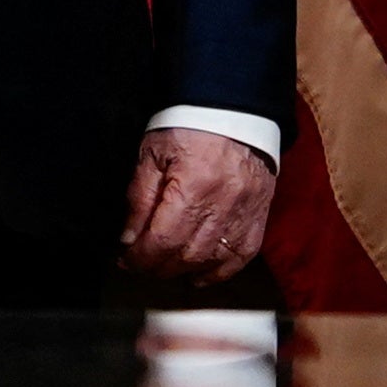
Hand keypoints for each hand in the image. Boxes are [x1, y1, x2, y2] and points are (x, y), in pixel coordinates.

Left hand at [121, 126, 276, 286]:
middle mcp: (223, 204)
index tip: (127, 260)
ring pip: (211, 261)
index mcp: (193, 185)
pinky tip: (197, 274)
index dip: (141, 258)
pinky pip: (240, 258)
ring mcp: (245, 213)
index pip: (163, 240)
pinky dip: (217, 272)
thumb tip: (129, 239)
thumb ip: (139, 198)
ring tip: (164, 267)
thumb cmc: (190, 127)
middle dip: (157, 267)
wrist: (235, 112)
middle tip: (141, 264)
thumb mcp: (153, 154)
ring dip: (183, 272)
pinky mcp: (259, 217)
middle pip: (186, 256)